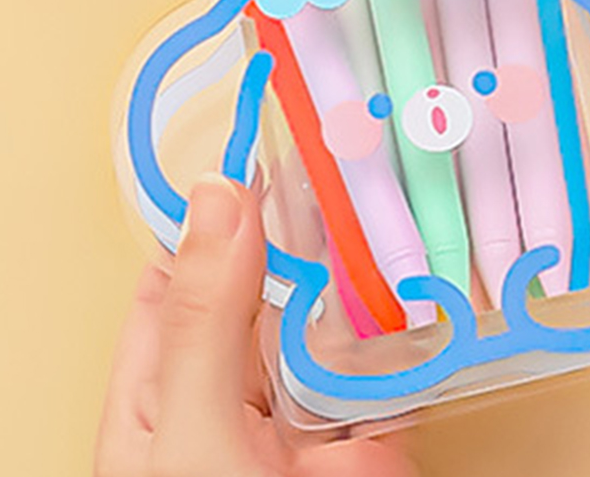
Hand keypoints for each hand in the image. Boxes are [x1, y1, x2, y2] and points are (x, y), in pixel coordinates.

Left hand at [96, 174, 415, 476]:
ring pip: (333, 323)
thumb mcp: (194, 435)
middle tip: (346, 155)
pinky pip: (390, 370)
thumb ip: (206, 322)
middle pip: (268, 291)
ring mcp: (300, 427)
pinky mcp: (368, 447)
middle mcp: (230, 407)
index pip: (181, 280)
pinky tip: (429, 277)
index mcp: (160, 403)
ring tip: (393, 199)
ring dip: (365, 271)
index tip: (258, 143)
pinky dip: (415, 325)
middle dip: (307, 231)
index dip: (216, 212)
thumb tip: (215, 199)